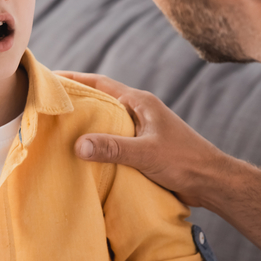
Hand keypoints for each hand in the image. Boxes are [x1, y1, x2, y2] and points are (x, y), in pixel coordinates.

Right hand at [57, 71, 224, 207]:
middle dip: (76, 102)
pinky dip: (98, 144)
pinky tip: (84, 155)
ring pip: (107, 123)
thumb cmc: (184, 161)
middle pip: (101, 101)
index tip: (51, 78)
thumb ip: (113, 147)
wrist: (211, 182)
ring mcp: (142, 130)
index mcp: (140, 103)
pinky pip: (114, 141)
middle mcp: (139, 112)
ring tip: (59, 131)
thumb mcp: (146, 153)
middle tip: (48, 107)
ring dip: (87, 125)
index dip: (75, 79)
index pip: (101, 84)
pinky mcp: (144, 148)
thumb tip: (77, 145)